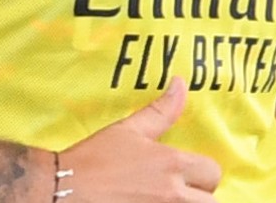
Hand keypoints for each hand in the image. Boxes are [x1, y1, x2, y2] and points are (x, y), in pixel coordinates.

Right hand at [59, 78, 222, 201]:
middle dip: (199, 196)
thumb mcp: (128, 131)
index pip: (212, 172)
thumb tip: (181, 84)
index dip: (203, 173)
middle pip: (210, 201)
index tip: (189, 175)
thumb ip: (161, 111)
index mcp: (171, 164)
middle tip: (180, 191)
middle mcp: (172, 195)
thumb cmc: (94, 160)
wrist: (63, 191)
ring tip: (167, 200)